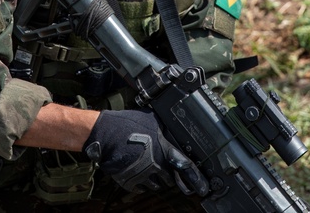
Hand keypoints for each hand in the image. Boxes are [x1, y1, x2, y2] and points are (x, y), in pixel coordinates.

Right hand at [83, 109, 207, 196]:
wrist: (105, 135)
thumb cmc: (127, 124)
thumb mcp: (152, 121)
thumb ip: (165, 130)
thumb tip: (175, 131)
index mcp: (163, 150)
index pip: (186, 167)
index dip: (197, 179)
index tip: (203, 188)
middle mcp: (155, 165)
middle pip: (171, 179)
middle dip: (170, 174)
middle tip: (162, 166)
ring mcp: (143, 176)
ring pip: (158, 185)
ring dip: (157, 178)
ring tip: (147, 164)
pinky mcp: (131, 182)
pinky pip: (143, 188)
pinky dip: (143, 182)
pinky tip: (137, 169)